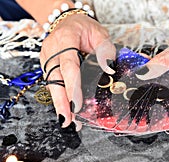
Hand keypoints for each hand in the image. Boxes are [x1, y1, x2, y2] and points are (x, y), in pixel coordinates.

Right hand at [40, 14, 115, 128]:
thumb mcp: (100, 34)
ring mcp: (47, 58)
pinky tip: (66, 109)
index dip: (72, 86)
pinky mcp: (48, 65)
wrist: (70, 22)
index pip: (68, 65)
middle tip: (67, 119)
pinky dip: (60, 97)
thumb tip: (109, 70)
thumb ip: (105, 51)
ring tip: (69, 119)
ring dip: (60, 102)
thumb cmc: (85, 28)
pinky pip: (53, 83)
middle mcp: (52, 49)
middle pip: (54, 78)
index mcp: (65, 39)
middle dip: (60, 101)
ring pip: (52, 83)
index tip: (77, 104)